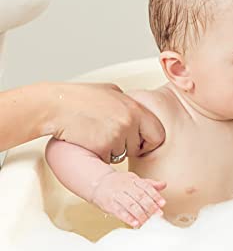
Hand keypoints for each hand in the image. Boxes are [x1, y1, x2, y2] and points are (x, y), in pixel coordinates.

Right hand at [45, 83, 164, 162]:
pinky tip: (89, 141)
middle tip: (112, 137)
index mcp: (135, 108)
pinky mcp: (103, 147)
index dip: (148, 140)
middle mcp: (130, 121)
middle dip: (129, 146)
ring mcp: (117, 135)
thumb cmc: (79, 97)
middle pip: (139, 147)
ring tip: (97, 134)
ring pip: (123, 155)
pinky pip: (108, 159)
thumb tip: (136, 108)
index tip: (139, 141)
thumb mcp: (111, 91)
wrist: (55, 106)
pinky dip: (100, 154)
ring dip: (112, 150)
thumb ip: (128, 102)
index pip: (158, 134)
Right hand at [90, 171, 166, 227]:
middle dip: (150, 206)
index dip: (155, 195)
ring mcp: (117, 194)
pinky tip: (135, 223)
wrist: (98, 183)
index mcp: (133, 179)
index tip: (162, 203)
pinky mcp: (109, 204)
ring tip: (148, 221)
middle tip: (158, 214)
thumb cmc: (119, 183)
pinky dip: (128, 218)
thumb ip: (149, 184)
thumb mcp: (134, 180)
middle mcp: (125, 186)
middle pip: (139, 196)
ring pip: (130, 204)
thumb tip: (164, 184)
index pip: (146, 187)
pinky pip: (119, 211)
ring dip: (141, 214)